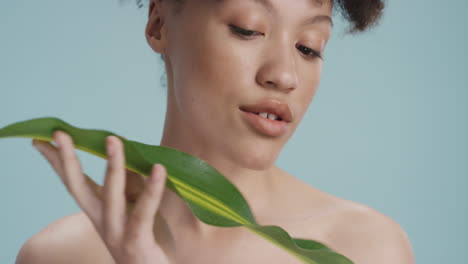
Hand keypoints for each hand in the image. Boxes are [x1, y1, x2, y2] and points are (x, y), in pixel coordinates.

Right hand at [32, 130, 172, 263]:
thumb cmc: (147, 240)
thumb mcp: (135, 209)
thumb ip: (131, 186)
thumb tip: (132, 157)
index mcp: (98, 211)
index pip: (73, 182)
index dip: (57, 161)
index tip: (42, 139)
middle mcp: (101, 221)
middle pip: (78, 186)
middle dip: (67, 159)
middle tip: (59, 133)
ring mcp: (116, 232)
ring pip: (111, 194)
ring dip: (112, 165)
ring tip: (113, 139)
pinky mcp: (136, 241)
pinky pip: (144, 212)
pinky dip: (152, 190)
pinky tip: (158, 169)